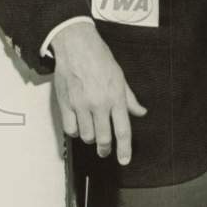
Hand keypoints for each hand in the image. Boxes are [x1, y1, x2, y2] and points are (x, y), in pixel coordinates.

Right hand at [51, 22, 146, 164]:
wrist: (76, 46)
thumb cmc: (100, 58)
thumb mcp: (120, 77)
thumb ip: (130, 99)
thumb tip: (140, 112)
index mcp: (116, 97)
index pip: (122, 130)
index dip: (124, 149)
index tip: (124, 160)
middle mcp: (99, 103)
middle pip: (103, 138)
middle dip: (105, 150)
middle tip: (105, 151)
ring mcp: (81, 105)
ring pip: (86, 136)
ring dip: (90, 139)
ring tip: (92, 133)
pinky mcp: (66, 104)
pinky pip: (70, 128)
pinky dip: (75, 131)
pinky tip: (79, 125)